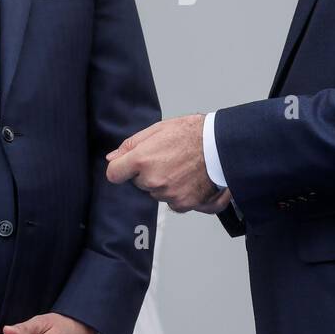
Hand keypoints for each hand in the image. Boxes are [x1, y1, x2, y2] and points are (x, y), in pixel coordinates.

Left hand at [105, 114, 229, 213]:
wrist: (222, 146)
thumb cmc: (193, 133)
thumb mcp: (158, 129)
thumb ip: (131, 144)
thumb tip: (112, 157)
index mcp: (142, 160)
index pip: (114, 174)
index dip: (120, 169)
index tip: (127, 167)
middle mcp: (153, 180)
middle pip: (139, 183)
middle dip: (148, 174)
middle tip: (167, 159)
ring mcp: (168, 194)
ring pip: (157, 193)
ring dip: (165, 184)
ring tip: (182, 168)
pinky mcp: (184, 204)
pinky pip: (174, 203)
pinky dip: (180, 194)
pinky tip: (190, 179)